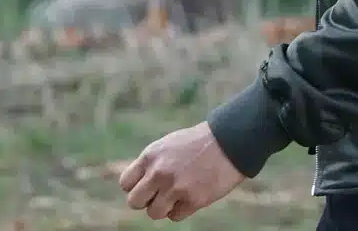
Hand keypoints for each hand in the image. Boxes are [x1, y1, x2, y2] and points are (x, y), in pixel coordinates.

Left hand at [119, 121, 245, 221]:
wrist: (231, 141)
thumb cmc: (200, 143)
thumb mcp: (169, 145)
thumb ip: (152, 164)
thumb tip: (140, 186)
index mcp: (151, 156)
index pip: (126, 183)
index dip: (137, 187)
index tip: (149, 185)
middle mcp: (159, 172)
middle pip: (134, 202)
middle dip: (147, 200)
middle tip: (162, 193)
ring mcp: (175, 188)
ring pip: (154, 213)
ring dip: (165, 207)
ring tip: (179, 194)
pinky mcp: (193, 200)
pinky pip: (175, 216)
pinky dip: (183, 209)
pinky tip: (194, 194)